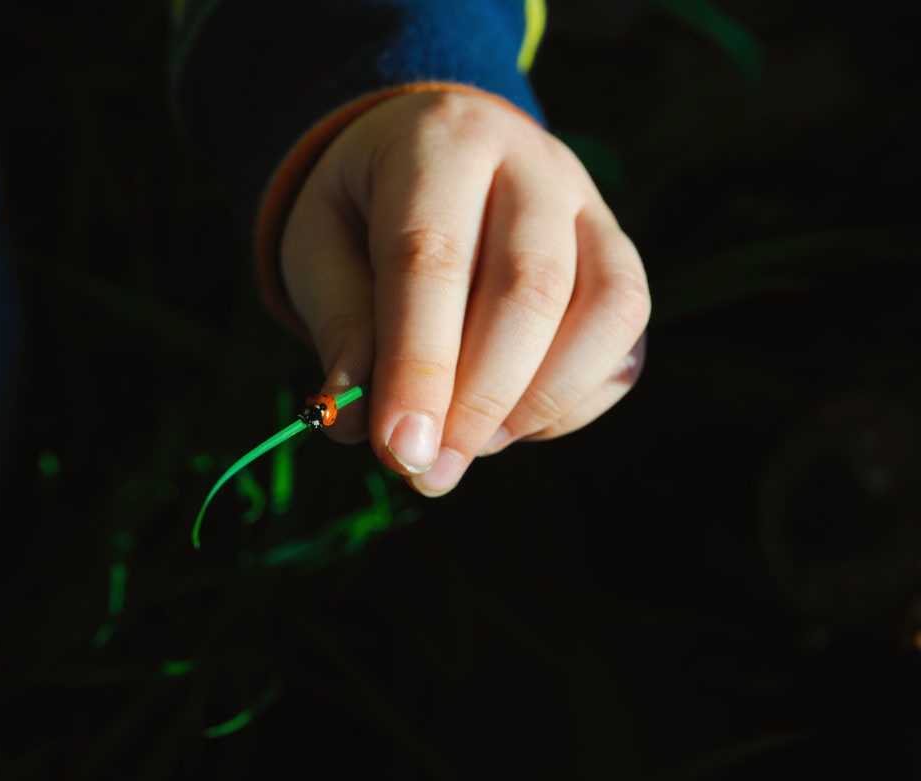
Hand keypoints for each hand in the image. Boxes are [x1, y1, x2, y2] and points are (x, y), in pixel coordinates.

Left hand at [280, 89, 649, 495]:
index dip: (418, 366)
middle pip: (531, 288)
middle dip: (480, 399)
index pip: (432, 259)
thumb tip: (358, 424)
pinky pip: (628, 339)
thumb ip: (342, 328)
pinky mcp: (621, 255)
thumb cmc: (362, 210)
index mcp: (440, 141)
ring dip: (540, 401)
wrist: (423, 149)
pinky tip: (513, 422)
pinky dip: (574, 401)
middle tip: (430, 470)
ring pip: (608, 309)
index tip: (400, 452)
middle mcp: (531, 162)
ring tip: (470, 443)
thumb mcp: (319, 249)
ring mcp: (590, 206)